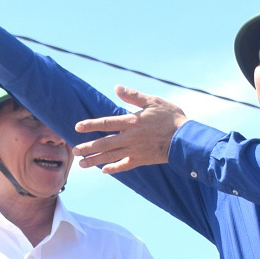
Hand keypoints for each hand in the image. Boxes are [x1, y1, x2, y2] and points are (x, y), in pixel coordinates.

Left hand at [71, 86, 186, 174]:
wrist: (185, 138)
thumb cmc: (171, 117)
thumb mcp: (153, 101)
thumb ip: (133, 96)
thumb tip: (117, 88)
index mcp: (132, 122)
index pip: (106, 123)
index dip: (91, 125)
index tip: (77, 127)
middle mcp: (130, 138)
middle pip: (104, 143)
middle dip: (88, 148)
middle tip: (74, 151)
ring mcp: (135, 150)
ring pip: (111, 156)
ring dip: (95, 161)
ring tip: (82, 164)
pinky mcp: (142, 159)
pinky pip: (125, 165)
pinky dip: (115, 168)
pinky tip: (105, 171)